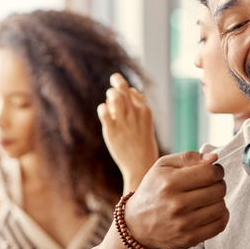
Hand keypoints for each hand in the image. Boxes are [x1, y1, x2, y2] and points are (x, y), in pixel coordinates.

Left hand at [98, 73, 159, 190]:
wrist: (141, 166)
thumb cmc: (143, 145)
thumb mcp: (146, 124)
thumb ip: (139, 108)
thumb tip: (131, 92)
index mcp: (145, 111)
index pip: (132, 92)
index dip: (125, 91)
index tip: (123, 96)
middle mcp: (135, 114)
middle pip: (123, 89)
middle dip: (116, 82)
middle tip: (112, 85)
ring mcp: (123, 122)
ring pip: (113, 96)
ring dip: (109, 95)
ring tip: (110, 102)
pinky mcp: (112, 131)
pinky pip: (104, 111)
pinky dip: (102, 108)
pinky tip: (104, 113)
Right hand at [123, 152, 228, 248]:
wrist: (137, 225)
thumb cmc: (153, 191)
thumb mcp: (162, 166)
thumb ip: (188, 157)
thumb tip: (213, 158)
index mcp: (170, 183)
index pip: (210, 173)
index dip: (217, 170)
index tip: (214, 171)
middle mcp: (177, 204)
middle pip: (218, 190)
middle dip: (219, 184)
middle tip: (211, 185)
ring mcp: (183, 224)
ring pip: (221, 207)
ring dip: (219, 200)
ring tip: (208, 198)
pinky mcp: (189, 239)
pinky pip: (219, 225)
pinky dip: (220, 216)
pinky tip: (210, 211)